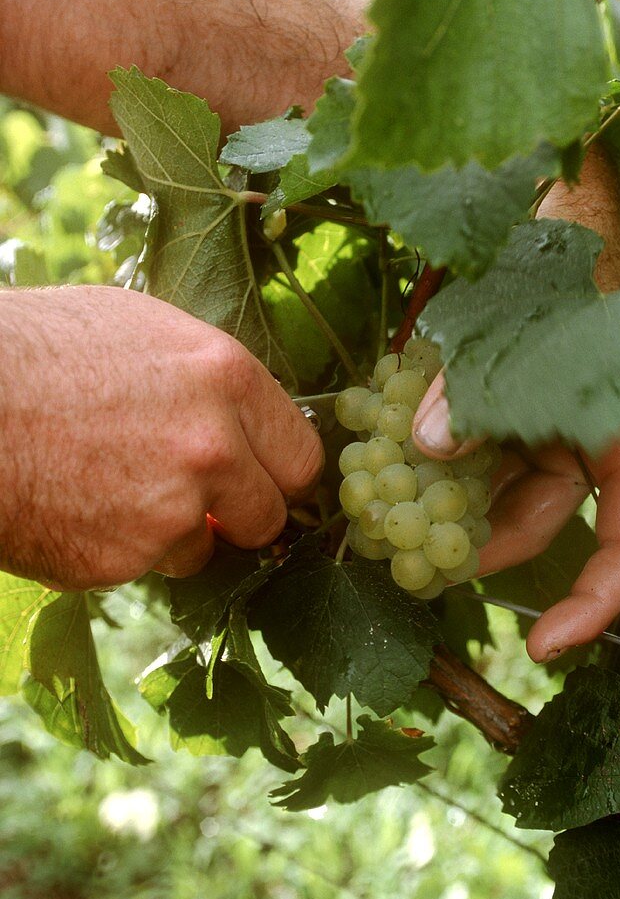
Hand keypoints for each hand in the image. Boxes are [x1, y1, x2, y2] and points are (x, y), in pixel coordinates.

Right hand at [0, 286, 323, 589]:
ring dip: (171, 536)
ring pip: (201, 551)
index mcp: (226, 378)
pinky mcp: (120, 560)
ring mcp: (168, 511)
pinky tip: (75, 508)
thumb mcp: (141, 330)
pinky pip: (140, 568)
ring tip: (109, 489)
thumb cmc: (38, 348)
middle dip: (238, 515)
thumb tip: (242, 420)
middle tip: (197, 500)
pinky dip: (116, 550)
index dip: (281, 473)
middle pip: (269, 516)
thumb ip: (208, 382)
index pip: (302, 456)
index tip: (266, 481)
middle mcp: (212, 448)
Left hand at [412, 144, 619, 660]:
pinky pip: (449, 444)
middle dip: (468, 545)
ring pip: (480, 489)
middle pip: (531, 522)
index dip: (591, 603)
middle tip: (401, 561)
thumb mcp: (527, 317)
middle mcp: (574, 436)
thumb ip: (483, 388)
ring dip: (429, 501)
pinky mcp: (478, 395)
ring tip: (372, 510)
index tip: (543, 651)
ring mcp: (524, 419)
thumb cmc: (558, 242)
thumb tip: (430, 453)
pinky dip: (412, 451)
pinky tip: (370, 452)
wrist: (536, 179)